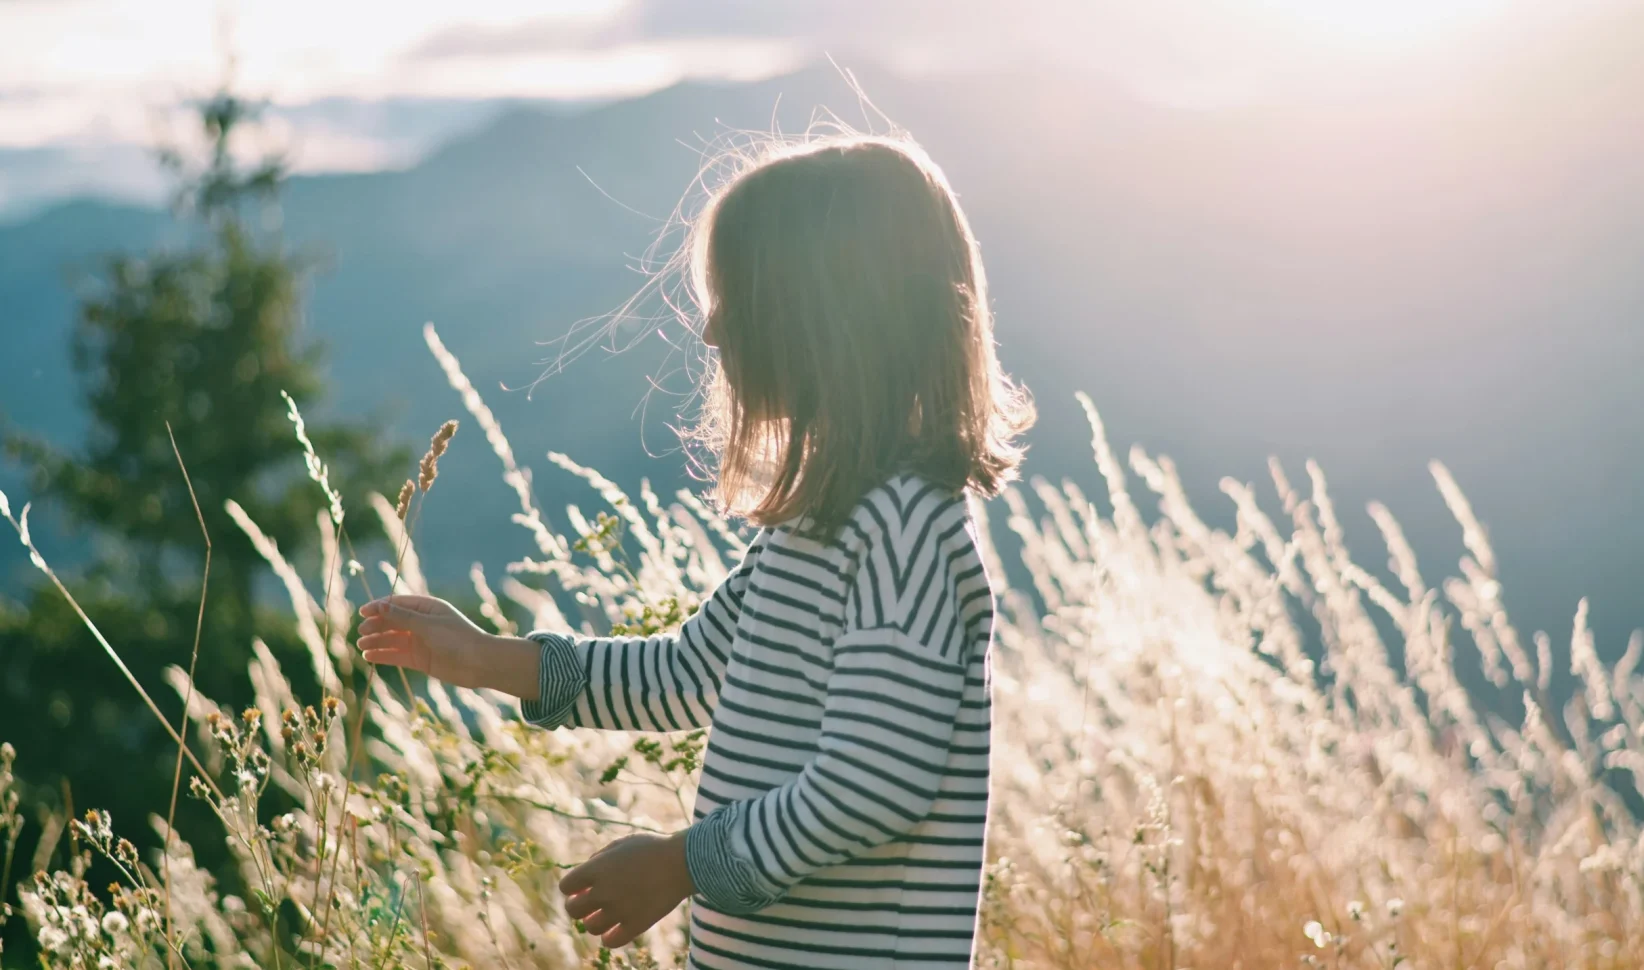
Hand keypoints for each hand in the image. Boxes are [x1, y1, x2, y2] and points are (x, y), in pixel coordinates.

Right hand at [357, 594, 522, 691]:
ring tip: (361, 645)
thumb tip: (380, 606)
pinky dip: (383, 655)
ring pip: (393, 639)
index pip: (398, 604)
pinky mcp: (421, 659)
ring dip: (377, 641)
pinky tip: (369, 656)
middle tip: (361, 631)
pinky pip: (397, 655)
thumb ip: (403, 618)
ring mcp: (421, 641)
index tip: (362, 613)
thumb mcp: (428, 625)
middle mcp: (423, 623)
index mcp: (427, 608)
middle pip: (393, 622)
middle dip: (376, 625)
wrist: (479, 663)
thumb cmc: (457, 639)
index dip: (379, 607)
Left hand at [561, 832, 694, 947]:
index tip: (582, 887)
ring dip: (594, 921)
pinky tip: (615, 929)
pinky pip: (611, 941)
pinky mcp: (635, 925)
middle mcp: (603, 891)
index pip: (566, 886)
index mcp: (597, 868)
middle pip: (573, 910)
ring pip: (590, 927)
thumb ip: (599, 859)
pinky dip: (609, 937)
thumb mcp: (622, 844)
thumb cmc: (653, 849)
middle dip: (578, 906)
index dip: (572, 887)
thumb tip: (585, 876)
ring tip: (605, 915)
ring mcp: (619, 910)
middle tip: (590, 903)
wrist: (683, 862)